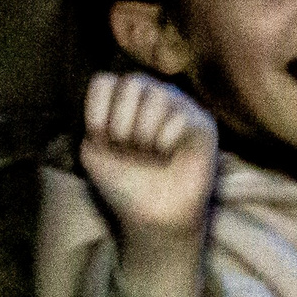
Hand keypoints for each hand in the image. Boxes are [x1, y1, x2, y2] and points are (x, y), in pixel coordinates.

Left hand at [82, 73, 216, 296]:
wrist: (152, 215)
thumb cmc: (123, 183)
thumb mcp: (93, 147)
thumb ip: (95, 114)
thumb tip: (117, 88)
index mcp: (124, 101)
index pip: (104, 81)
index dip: (97, 111)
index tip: (101, 141)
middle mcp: (153, 97)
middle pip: (131, 82)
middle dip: (122, 122)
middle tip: (129, 150)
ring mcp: (181, 108)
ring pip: (156, 94)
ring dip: (144, 131)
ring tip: (150, 154)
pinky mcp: (203, 125)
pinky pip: (179, 115)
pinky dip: (166, 139)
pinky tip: (169, 156)